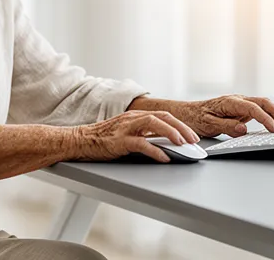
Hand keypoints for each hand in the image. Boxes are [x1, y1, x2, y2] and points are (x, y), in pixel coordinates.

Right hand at [74, 110, 200, 162]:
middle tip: (193, 141)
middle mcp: (133, 118)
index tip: (192, 136)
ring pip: (154, 124)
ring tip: (182, 144)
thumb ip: (143, 134)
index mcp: (136, 115)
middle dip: (182, 128)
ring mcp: (126, 128)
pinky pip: (141, 143)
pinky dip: (155, 150)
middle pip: (163, 117)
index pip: (164, 115)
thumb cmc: (102, 139)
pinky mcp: (119, 140)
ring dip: (172, 133)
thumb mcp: (126, 132)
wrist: (79, 141)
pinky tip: (164, 157)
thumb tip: (164, 142)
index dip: (180, 125)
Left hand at [172, 95, 273, 137]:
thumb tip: (243, 129)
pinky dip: (272, 116)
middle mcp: (238, 100)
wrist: (188, 113)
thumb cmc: (196, 118)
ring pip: (265, 105)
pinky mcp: (243, 109)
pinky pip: (261, 110)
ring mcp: (242, 103)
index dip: (265, 119)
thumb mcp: (208, 124)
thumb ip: (226, 126)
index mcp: (230, 102)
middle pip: (264, 102)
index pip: (253, 108)